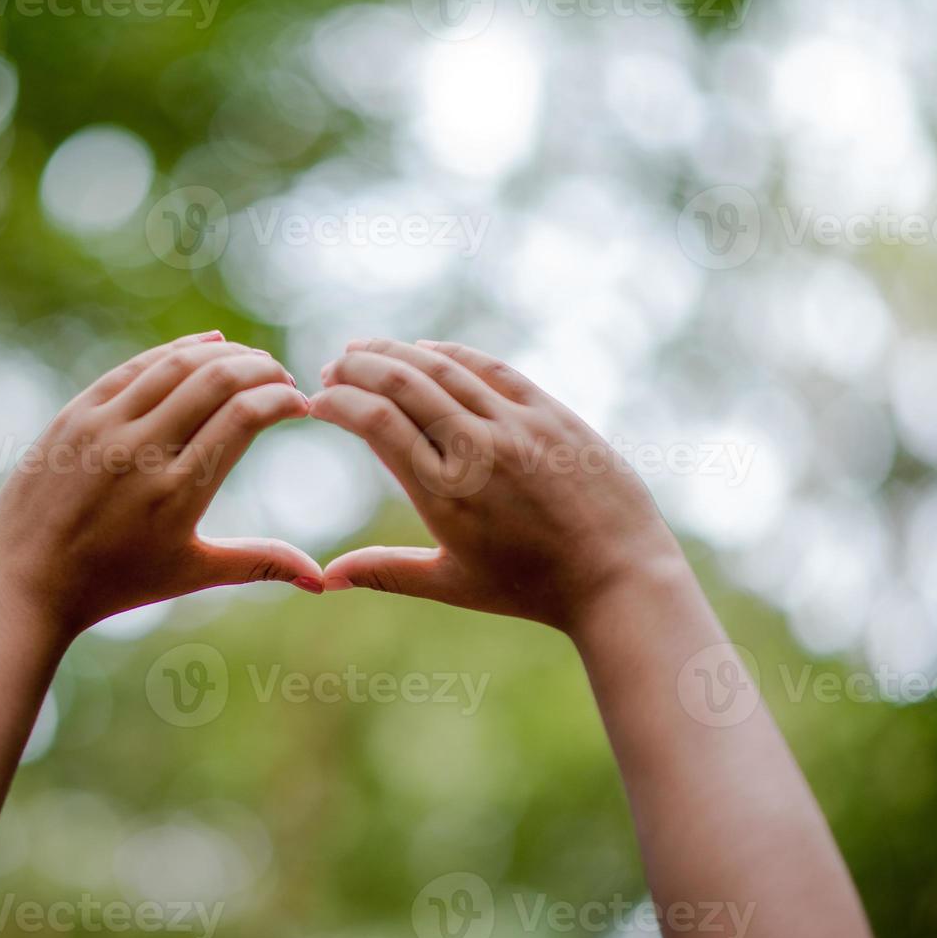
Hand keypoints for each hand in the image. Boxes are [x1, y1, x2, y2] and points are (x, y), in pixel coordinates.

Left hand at [0, 331, 321, 637]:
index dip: (283, 398)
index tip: (301, 403)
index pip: (245, 417)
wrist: (25, 581)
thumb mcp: (190, 573)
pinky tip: (206, 346)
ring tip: (251, 361)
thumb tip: (322, 581)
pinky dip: (176, 351)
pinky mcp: (75, 414)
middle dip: (262, 369)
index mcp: (177, 493)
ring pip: (177, 365)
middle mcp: (141, 452)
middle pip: (218, 380)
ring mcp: (103, 428)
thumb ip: (258, 563)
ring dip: (225, 354)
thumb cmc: (115, 583)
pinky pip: (134, 366)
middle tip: (283, 377)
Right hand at [309, 338, 683, 630]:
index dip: (338, 402)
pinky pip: (490, 367)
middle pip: (400, 382)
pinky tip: (423, 350)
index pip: (376, 423)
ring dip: (394, 352)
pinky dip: (449, 353)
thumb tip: (326, 580)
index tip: (317, 403)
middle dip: (355, 369)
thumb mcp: (453, 583)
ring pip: (441, 366)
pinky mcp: (550, 412)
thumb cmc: (532, 588)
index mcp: (445, 494)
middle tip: (330, 370)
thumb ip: (386, 572)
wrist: (619, 574)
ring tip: (362, 350)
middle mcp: (476, 450)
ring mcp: (516, 425)